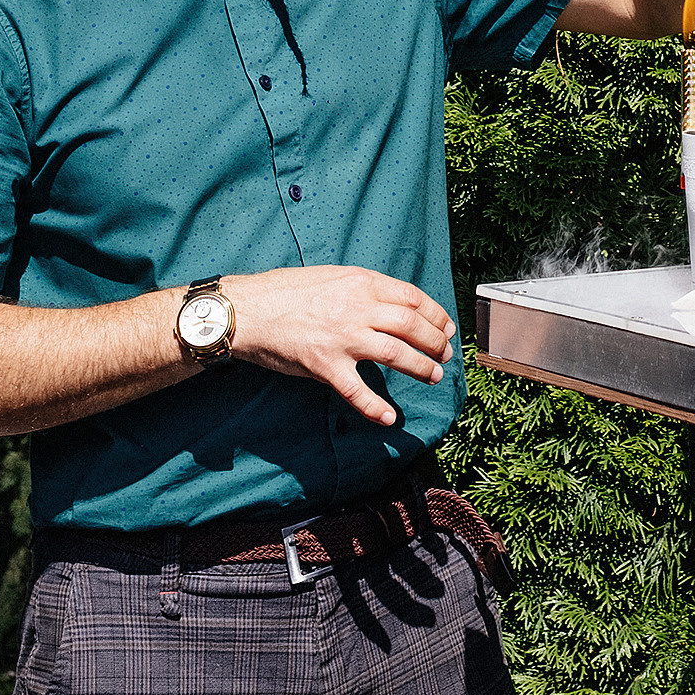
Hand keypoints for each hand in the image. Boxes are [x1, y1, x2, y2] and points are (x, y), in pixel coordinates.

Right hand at [217, 264, 455, 427]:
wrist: (249, 310)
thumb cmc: (288, 291)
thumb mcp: (334, 276)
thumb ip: (364, 289)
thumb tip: (394, 304)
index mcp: (362, 282)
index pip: (412, 297)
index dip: (435, 314)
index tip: (446, 327)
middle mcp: (357, 308)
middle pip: (411, 325)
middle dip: (435, 342)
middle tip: (445, 354)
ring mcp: (342, 337)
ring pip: (395, 354)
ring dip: (421, 367)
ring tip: (433, 376)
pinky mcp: (324, 365)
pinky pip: (357, 391)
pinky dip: (375, 407)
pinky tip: (390, 418)